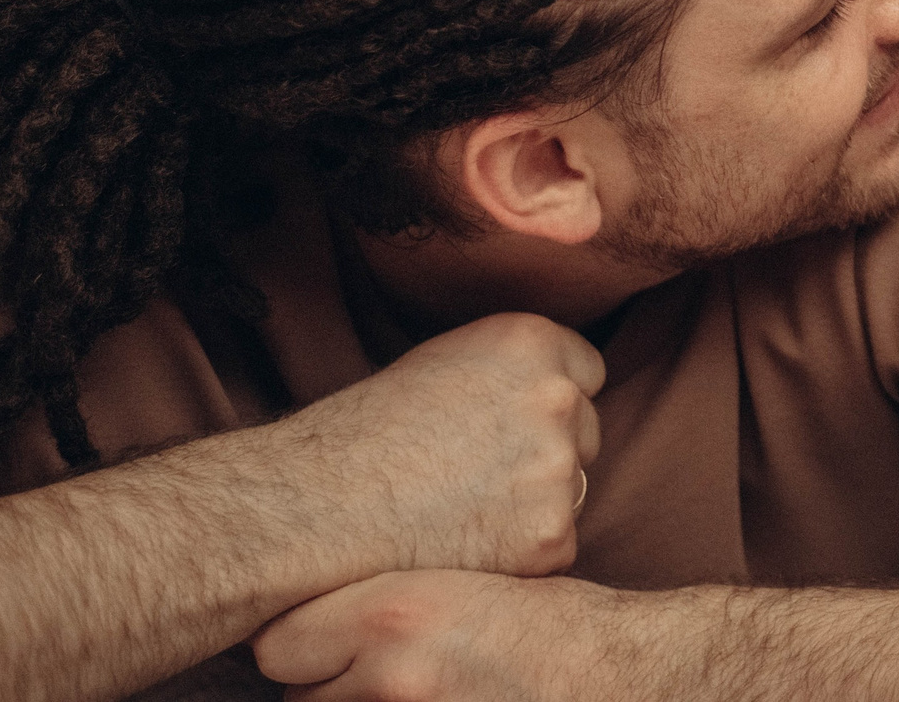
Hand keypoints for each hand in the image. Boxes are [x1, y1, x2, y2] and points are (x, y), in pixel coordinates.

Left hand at [255, 570, 606, 699]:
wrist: (619, 678)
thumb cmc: (553, 625)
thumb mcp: (466, 582)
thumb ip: (389, 597)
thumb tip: (317, 621)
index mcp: (395, 611)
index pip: (276, 644)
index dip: (300, 642)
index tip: (320, 640)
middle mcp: (391, 673)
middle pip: (296, 697)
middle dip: (326, 685)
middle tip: (379, 669)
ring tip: (416, 685)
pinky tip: (435, 699)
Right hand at [278, 312, 604, 580]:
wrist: (311, 506)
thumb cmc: (360, 435)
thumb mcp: (442, 363)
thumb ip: (510, 373)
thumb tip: (554, 389)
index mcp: (530, 341)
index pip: (586, 373)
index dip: (550, 404)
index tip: (513, 428)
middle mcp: (556, 397)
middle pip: (585, 433)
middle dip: (546, 456)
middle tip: (476, 479)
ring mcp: (557, 469)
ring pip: (570, 494)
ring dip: (532, 508)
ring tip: (457, 513)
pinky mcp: (550, 537)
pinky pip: (553, 549)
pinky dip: (517, 557)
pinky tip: (460, 548)